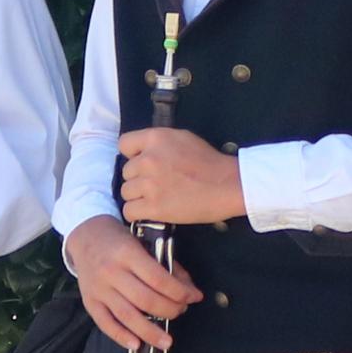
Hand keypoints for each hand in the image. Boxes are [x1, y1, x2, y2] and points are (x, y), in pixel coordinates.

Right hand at [67, 213, 201, 350]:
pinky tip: (137, 344)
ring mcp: (99, 289)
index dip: (180, 292)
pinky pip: (105, 324)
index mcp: (127, 253)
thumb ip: (166, 264)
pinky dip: (121, 337)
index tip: (195, 297)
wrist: (85, 236)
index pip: (158, 279)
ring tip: (167, 341)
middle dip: (169, 310)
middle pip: (145, 300)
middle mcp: (111, 272)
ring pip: (127, 316)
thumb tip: (188, 289)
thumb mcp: (144, 242)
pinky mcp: (89, 302)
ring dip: (150, 332)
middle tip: (181, 311)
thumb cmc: (119, 240)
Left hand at [116, 126, 245, 227]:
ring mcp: (149, 184)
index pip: (124, 145)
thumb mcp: (183, 138)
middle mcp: (148, 159)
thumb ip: (159, 143)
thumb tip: (141, 152)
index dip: (132, 155)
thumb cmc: (209, 162)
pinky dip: (138, 213)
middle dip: (138, 178)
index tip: (144, 164)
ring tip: (157, 198)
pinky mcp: (154, 207)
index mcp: (156, 138)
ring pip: (125, 192)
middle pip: (125, 172)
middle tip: (158, 184)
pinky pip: (129, 211)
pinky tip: (152, 211)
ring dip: (138, 197)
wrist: (227, 186)